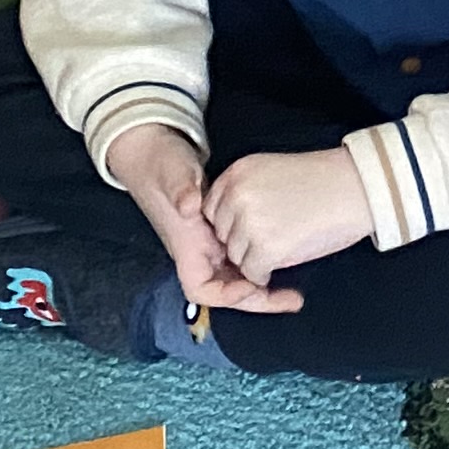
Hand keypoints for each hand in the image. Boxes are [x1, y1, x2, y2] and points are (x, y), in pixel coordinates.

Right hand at [103, 123, 303, 314]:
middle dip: (258, 298)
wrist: (155, 150)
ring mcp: (213, 241)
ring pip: (239, 275)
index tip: (252, 284)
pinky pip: (245, 255)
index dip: (227, 295)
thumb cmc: (161, 163)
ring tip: (293, 292)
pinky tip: (287, 257)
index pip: (201, 289)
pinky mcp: (224, 229)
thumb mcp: (171, 174)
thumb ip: (180, 189)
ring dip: (263, 283)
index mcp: (185, 246)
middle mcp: (199, 250)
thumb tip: (189, 206)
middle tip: (292, 299)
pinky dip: (263, 260)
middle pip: (228, 289)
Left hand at [205, 145, 375, 282]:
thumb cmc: (325, 181)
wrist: (360, 187)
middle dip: (242, 242)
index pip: (213, 210)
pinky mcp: (266, 248)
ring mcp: (250, 222)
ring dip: (256, 258)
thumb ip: (246, 191)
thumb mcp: (273, 170)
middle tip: (273, 237)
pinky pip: (253, 273)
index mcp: (237, 173)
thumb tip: (230, 224)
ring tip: (286, 244)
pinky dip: (267, 273)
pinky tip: (287, 258)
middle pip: (223, 235)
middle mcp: (237, 195)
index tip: (253, 227)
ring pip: (237, 256)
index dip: (232, 223)